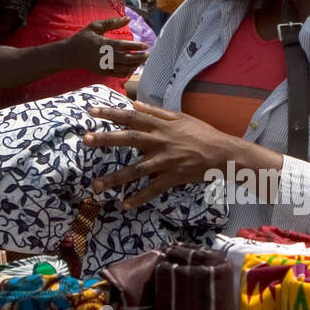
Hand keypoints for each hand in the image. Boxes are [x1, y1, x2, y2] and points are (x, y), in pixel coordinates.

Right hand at [60, 19, 147, 77]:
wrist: (70, 54)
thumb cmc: (84, 38)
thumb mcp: (95, 26)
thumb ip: (112, 23)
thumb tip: (128, 18)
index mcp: (104, 44)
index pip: (124, 46)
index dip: (136, 46)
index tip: (145, 46)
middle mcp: (106, 56)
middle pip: (127, 58)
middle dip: (139, 57)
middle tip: (148, 55)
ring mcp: (104, 66)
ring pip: (124, 68)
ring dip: (135, 65)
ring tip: (142, 61)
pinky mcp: (103, 72)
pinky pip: (118, 74)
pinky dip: (127, 72)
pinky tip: (132, 67)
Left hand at [83, 100, 228, 207]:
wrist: (223, 153)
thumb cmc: (202, 133)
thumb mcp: (180, 117)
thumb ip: (156, 112)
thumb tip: (134, 105)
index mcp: (161, 125)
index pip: (131, 117)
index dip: (111, 114)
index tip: (91, 112)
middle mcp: (161, 141)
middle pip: (129, 139)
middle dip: (106, 139)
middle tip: (85, 140)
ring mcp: (166, 160)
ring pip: (136, 170)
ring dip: (115, 178)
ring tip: (96, 186)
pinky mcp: (174, 177)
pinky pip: (153, 189)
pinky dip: (139, 198)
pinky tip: (125, 205)